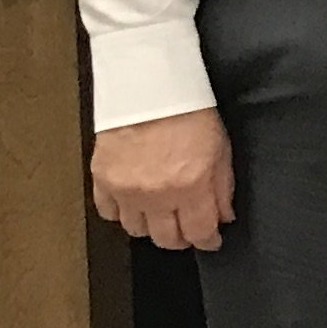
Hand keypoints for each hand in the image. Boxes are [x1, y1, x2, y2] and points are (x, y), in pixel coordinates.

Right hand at [92, 109, 235, 249]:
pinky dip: (121, 212)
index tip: (211, 241)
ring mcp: (127, 190)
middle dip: (180, 238)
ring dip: (150, 226)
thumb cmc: (189, 110)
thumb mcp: (221, 148)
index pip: (199, 232)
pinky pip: (108, 212)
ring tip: (160, 214)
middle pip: (166, 238)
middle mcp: (157, 195)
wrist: (149, 86)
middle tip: (187, 230)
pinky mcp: (103, 179)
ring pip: (136, 230)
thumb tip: (223, 217)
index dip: (208, 241)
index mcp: (190, 187)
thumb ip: (222, 188)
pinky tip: (132, 203)